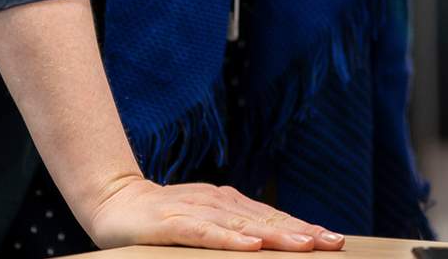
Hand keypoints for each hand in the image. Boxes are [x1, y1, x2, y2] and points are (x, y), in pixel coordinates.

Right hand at [79, 175, 345, 251]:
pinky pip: (205, 233)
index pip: (273, 216)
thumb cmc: (163, 218)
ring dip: (275, 235)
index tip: (334, 239)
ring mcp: (196, 210)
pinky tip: (252, 245)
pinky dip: (230, 239)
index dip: (304, 227)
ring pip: (242, 225)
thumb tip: (269, 240)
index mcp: (229, 202)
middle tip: (333, 242)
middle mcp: (218, 202)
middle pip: (266, 219)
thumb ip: (232, 228)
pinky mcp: (172, 223)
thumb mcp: (204, 221)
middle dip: (302, 231)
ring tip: (305, 245)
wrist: (114, 201)